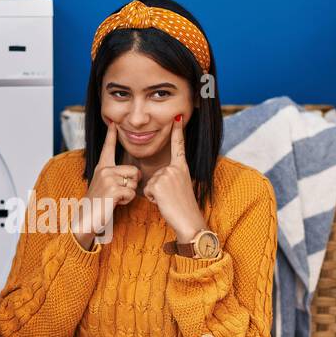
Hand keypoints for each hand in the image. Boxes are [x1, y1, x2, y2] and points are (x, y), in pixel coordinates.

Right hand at [73, 120, 138, 248]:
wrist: (85, 220)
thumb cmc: (96, 206)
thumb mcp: (103, 186)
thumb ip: (114, 177)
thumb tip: (135, 174)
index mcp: (101, 167)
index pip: (108, 148)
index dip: (111, 135)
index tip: (113, 122)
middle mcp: (104, 170)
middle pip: (134, 170)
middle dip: (132, 184)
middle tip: (118, 193)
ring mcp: (108, 179)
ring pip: (134, 182)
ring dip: (129, 194)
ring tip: (114, 199)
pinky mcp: (112, 189)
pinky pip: (131, 193)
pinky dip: (127, 201)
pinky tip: (114, 204)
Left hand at [144, 116, 206, 239]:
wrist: (189, 221)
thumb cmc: (184, 207)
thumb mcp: (181, 187)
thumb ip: (172, 177)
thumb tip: (161, 178)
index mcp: (182, 167)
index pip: (179, 146)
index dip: (178, 130)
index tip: (177, 116)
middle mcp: (175, 168)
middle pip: (156, 174)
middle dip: (158, 188)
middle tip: (172, 197)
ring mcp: (167, 175)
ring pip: (150, 183)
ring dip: (155, 194)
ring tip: (168, 200)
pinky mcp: (159, 184)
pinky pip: (147, 190)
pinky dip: (152, 199)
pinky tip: (164, 203)